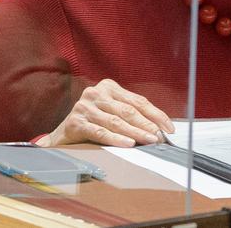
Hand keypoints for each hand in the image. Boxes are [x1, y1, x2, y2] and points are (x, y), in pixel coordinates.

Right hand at [37, 79, 173, 147]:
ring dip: (135, 133)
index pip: (138, 101)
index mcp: (108, 87)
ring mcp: (83, 107)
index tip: (169, 128)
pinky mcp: (74, 122)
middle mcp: (95, 93)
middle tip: (160, 137)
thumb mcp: (112, 113)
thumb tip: (159, 128)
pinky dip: (116, 139)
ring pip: (116, 122)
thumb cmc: (93, 123)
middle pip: (128, 111)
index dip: (156, 115)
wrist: (62, 135)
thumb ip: (131, 115)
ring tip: (149, 141)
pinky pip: (100, 132)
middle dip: (147, 125)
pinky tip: (128, 144)